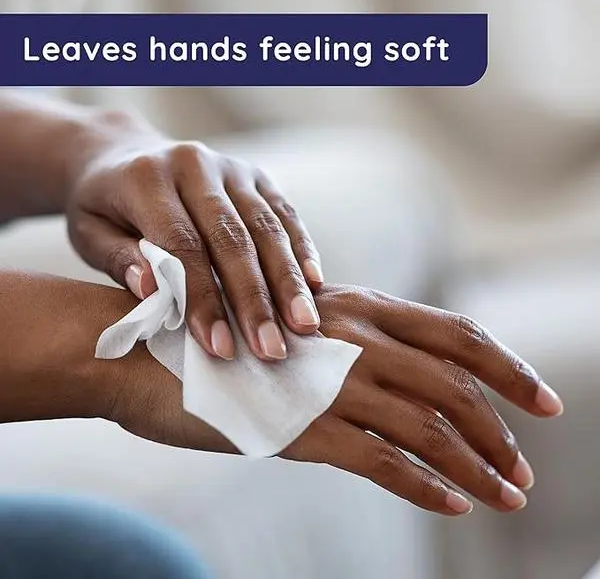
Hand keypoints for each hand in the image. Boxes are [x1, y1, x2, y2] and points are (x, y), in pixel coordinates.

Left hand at [67, 114, 321, 361]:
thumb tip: (152, 291)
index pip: (182, 245)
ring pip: (266, 226)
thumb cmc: (104, 207)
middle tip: (273, 349)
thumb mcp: (90, 233)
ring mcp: (230, 167)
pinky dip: (302, 249)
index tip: (220, 348)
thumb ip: (119, 259)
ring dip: (288, 280)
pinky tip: (316, 284)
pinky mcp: (255, 175)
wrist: (122, 157)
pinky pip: (284, 213)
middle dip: (255, 299)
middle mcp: (194, 164)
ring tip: (305, 325)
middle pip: (233, 238)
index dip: (203, 299)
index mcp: (146, 178)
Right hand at [110, 284, 563, 515]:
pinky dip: (425, 486)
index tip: (540, 398)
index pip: (455, 333)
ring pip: (429, 426)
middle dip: (502, 426)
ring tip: (503, 495)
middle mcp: (353, 338)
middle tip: (525, 467)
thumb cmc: (223, 337)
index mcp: (356, 308)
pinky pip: (382, 460)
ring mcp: (330, 382)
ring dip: (475, 465)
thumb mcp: (297, 330)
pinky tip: (449, 504)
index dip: (507, 365)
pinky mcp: (301, 427)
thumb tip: (392, 383)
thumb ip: (346, 349)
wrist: (148, 349)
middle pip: (455, 383)